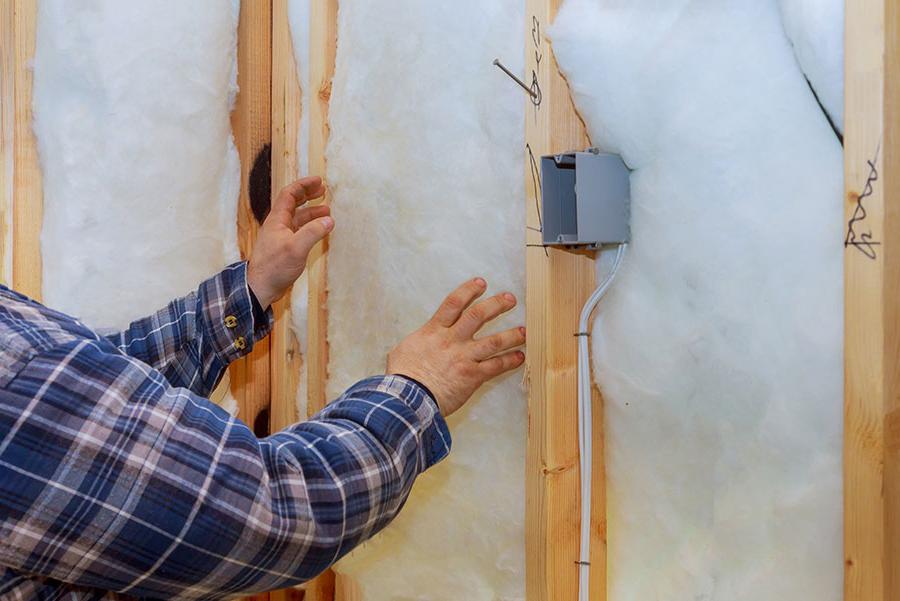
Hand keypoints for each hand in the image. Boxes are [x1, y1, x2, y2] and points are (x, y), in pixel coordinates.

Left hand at [247, 177, 331, 308]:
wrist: (260, 287)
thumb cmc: (275, 267)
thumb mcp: (296, 247)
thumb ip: (313, 232)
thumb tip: (329, 220)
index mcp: (277, 220)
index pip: (289, 194)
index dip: (304, 185)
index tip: (319, 181)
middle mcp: (278, 225)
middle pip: (293, 204)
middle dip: (308, 195)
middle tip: (323, 191)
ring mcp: (281, 237)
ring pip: (297, 219)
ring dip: (311, 212)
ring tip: (327, 211)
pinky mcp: (285, 249)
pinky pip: (299, 231)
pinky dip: (310, 227)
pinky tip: (319, 231)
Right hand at [387, 278, 525, 415]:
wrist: (409, 397)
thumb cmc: (402, 376)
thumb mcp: (404, 350)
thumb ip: (417, 342)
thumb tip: (417, 343)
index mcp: (434, 330)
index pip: (454, 303)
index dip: (469, 290)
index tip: (481, 283)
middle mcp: (452, 340)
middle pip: (478, 316)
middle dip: (496, 305)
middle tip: (510, 299)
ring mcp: (464, 357)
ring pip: (493, 341)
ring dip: (511, 335)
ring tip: (524, 331)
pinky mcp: (472, 376)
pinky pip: (496, 366)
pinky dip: (509, 361)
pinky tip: (519, 357)